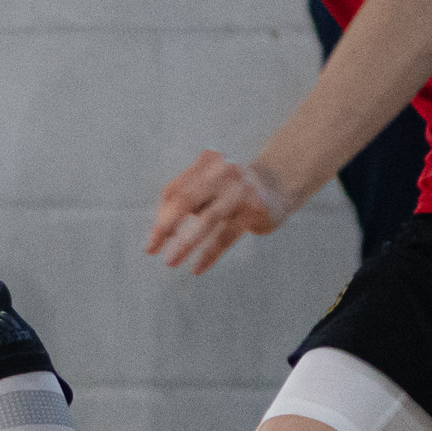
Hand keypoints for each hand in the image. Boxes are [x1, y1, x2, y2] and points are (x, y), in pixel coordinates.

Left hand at [145, 151, 296, 274]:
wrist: (279, 185)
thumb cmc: (233, 189)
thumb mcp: (210, 186)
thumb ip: (188, 199)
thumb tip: (160, 232)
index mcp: (207, 163)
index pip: (174, 191)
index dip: (161, 217)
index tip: (153, 242)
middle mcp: (223, 172)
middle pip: (185, 200)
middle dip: (165, 226)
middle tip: (152, 249)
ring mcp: (241, 190)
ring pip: (208, 219)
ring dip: (186, 242)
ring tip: (171, 261)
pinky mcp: (255, 209)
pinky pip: (227, 234)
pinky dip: (211, 253)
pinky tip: (198, 268)